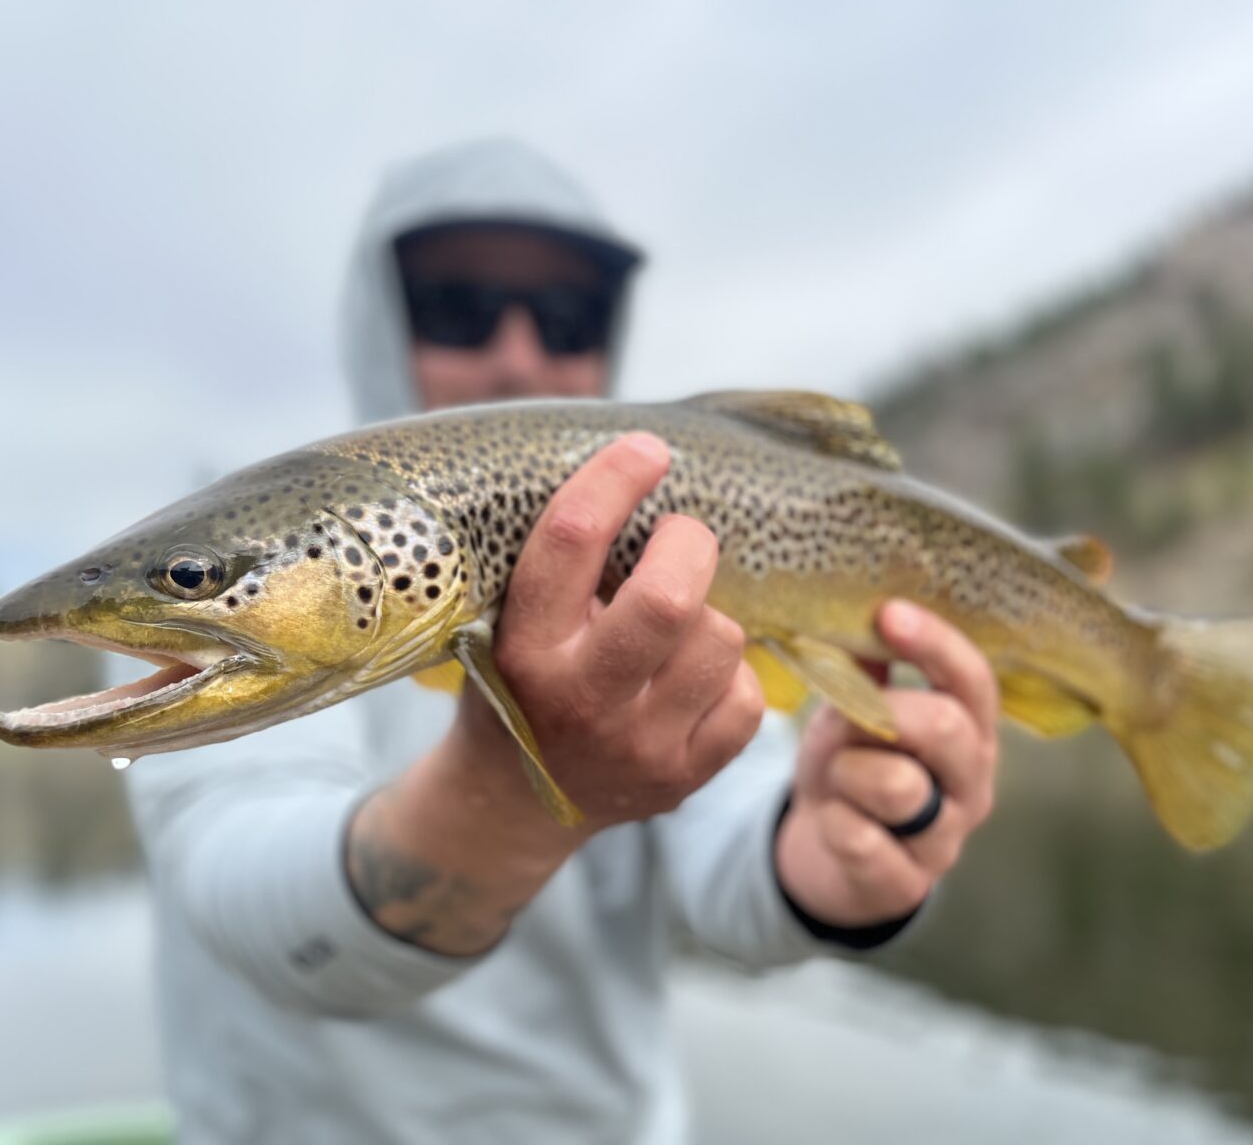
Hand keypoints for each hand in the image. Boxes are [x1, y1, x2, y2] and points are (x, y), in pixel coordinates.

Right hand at [448, 432, 765, 833]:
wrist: (513, 802)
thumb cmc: (519, 683)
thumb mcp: (506, 622)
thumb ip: (560, 566)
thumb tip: (632, 466)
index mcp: (526, 647)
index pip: (571, 542)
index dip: (615, 479)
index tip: (646, 451)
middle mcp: (581, 700)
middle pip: (670, 598)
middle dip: (688, 546)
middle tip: (678, 541)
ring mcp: (638, 746)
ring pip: (721, 639)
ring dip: (709, 617)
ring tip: (675, 628)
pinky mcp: (683, 778)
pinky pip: (746, 697)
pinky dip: (728, 676)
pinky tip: (690, 680)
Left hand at [775, 601, 998, 927]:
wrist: (828, 853)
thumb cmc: (850, 763)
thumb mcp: (854, 710)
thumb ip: (865, 670)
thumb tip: (858, 609)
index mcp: (969, 727)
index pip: (972, 679)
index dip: (934, 643)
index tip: (888, 614)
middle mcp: (971, 780)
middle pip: (945, 727)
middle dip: (882, 713)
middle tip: (844, 718)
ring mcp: (945, 837)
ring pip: (899, 786)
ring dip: (847, 770)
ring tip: (836, 776)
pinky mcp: (908, 884)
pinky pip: (862, 841)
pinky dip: (832, 821)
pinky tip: (830, 819)